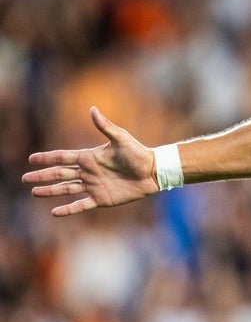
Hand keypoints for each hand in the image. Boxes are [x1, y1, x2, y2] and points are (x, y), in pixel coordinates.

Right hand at [23, 107, 160, 216]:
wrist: (154, 172)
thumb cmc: (139, 153)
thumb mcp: (121, 138)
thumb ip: (105, 126)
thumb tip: (93, 109)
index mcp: (89, 157)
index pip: (63, 157)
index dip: (47, 158)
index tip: (31, 159)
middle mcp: (88, 172)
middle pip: (60, 174)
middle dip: (43, 176)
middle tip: (25, 178)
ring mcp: (93, 186)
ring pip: (66, 189)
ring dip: (50, 191)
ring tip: (34, 192)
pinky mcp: (101, 199)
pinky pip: (80, 205)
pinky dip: (68, 209)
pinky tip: (54, 212)